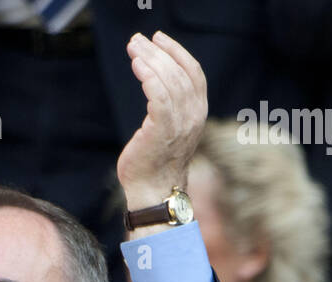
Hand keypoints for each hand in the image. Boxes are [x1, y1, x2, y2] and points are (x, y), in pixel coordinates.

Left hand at [117, 32, 206, 208]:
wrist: (151, 192)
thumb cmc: (153, 163)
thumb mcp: (167, 130)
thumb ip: (169, 107)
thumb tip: (155, 81)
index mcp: (198, 113)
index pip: (194, 73)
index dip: (177, 53)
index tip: (158, 39)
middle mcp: (194, 116)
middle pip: (180, 72)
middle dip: (158, 51)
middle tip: (137, 40)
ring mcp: (180, 123)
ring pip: (169, 80)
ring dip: (150, 59)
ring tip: (133, 48)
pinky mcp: (163, 129)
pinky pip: (158, 94)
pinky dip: (148, 76)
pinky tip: (136, 65)